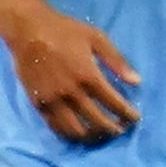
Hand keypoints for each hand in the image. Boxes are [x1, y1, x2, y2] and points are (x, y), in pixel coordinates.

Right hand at [0, 2, 140, 143]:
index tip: (135, 119)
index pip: (114, 104)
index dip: (128, 115)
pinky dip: (70, 134)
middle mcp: (72, 93)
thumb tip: (137, 81)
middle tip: (120, 130)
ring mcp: (54, 101)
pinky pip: (56, 127)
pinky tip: (78, 132)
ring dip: (92, 137)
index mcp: (89, 76)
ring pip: (76, 131)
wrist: (27, 29)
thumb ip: (117, 60)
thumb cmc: (64, 30)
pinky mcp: (39, 104)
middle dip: (114, 129)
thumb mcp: (96, 37)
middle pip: (98, 122)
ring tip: (100, 135)